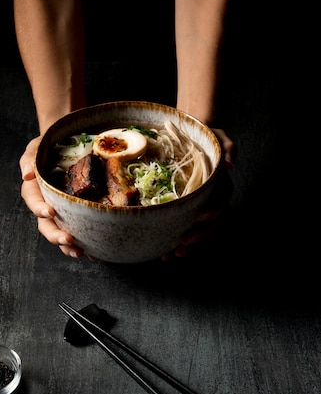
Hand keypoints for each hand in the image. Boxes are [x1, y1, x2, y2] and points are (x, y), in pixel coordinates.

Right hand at [19, 136, 84, 257]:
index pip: (33, 201)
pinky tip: (95, 252)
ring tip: (80, 253)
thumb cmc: (47, 147)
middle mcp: (47, 204)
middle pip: (46, 224)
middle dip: (55, 235)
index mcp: (35, 189)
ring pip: (61, 232)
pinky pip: (78, 230)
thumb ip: (29, 158)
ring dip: (68, 246)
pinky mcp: (76, 214)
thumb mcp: (36, 147)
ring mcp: (61, 212)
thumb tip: (27, 175)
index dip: (39, 208)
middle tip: (68, 240)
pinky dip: (86, 243)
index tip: (50, 212)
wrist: (65, 144)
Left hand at [162, 127, 235, 259]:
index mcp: (220, 188)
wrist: (187, 139)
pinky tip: (163, 254)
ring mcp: (197, 209)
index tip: (200, 217)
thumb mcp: (218, 137)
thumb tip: (230, 163)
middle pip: (209, 226)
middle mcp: (211, 202)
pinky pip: (181, 231)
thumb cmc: (205, 138)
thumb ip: (227, 147)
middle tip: (182, 245)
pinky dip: (173, 244)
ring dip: (185, 247)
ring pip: (196, 234)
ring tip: (170, 256)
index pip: (221, 205)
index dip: (213, 213)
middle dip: (197, 238)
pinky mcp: (183, 213)